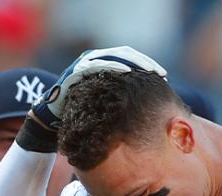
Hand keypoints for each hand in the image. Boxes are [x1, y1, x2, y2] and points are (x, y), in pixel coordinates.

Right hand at [32, 46, 166, 128]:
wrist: (57, 117)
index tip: (164, 74)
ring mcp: (84, 62)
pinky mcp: (76, 71)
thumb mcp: (110, 100)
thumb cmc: (87, 110)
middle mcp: (94, 58)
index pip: (129, 56)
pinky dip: (112, 65)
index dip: (147, 62)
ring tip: (147, 70)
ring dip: (131, 61)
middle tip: (159, 72)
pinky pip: (96, 65)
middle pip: (123, 52)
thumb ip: (125, 93)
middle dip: (143, 61)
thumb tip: (154, 100)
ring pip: (112, 55)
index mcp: (104, 61)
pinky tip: (126, 71)